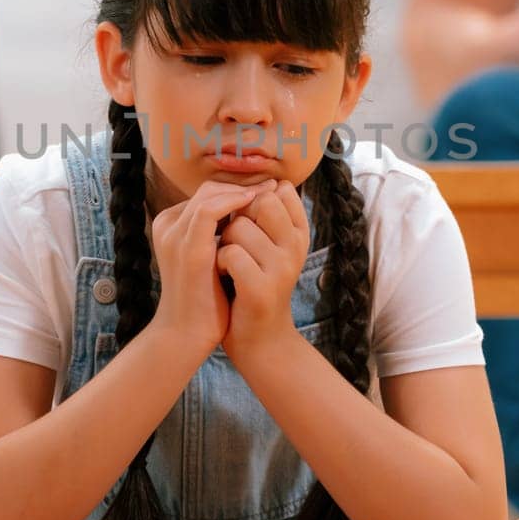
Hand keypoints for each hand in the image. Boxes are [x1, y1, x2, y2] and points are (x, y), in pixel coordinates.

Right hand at [149, 180, 274, 353]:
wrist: (186, 334)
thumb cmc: (204, 301)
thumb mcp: (211, 259)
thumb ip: (221, 235)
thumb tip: (251, 216)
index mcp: (171, 226)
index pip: (206, 194)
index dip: (238, 189)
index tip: (266, 190)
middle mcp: (168, 225)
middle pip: (208, 189)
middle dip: (242, 185)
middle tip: (271, 185)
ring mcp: (175, 234)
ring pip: (209, 193)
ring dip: (242, 190)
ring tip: (268, 192)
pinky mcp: (187, 247)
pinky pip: (209, 211)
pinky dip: (233, 202)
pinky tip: (255, 203)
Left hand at [218, 180, 311, 359]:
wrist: (259, 339)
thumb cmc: (256, 284)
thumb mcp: (272, 246)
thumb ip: (271, 216)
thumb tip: (273, 181)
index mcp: (300, 233)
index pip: (279, 192)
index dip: (253, 202)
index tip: (249, 225)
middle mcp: (296, 247)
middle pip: (259, 202)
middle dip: (237, 217)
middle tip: (234, 242)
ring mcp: (282, 268)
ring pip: (238, 228)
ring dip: (223, 243)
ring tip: (228, 264)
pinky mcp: (262, 289)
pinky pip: (229, 254)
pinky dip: (218, 263)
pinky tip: (223, 277)